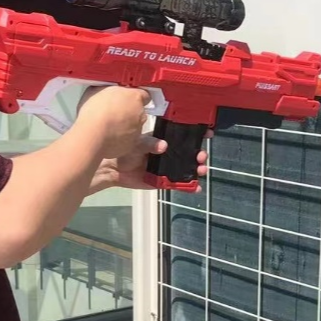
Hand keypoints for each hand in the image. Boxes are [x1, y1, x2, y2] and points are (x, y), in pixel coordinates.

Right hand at [74, 86, 149, 158]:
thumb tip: (107, 90)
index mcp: (135, 97)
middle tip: (113, 113)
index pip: (144, 95)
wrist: (92, 136)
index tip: (126, 99)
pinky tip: (111, 137)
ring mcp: (138, 131)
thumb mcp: (97, 90)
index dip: (134, 97)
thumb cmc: (94, 111)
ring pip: (134, 126)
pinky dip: (124, 139)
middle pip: (139, 111)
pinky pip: (131, 140)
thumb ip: (108, 89)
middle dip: (129, 112)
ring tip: (109, 127)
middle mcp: (140, 114)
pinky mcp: (132, 145)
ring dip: (125, 126)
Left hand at [91, 130, 211, 192]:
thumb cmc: (125, 152)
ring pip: (187, 169)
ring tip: (201, 170)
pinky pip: (178, 184)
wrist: (113, 170)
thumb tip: (163, 145)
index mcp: (164, 140)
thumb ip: (150, 143)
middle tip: (201, 156)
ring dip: (196, 169)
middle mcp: (168, 154)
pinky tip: (196, 188)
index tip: (207, 133)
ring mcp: (167, 168)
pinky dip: (188, 187)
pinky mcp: (163, 181)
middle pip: (189, 153)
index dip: (196, 134)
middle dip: (199, 154)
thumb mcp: (138, 143)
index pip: (183, 135)